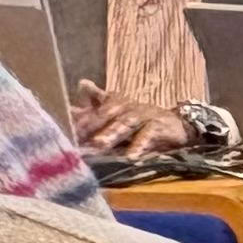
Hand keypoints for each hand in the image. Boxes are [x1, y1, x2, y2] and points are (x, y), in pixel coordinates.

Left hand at [72, 81, 186, 153]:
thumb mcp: (120, 114)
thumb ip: (98, 104)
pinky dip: (139, 145)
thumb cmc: (144, 121)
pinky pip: (148, 135)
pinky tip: (131, 156)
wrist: (179, 124)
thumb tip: (79, 86)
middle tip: (76, 135)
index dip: (79, 114)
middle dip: (91, 124)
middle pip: (106, 113)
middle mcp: (127, 106)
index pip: (93, 106)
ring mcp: (144, 114)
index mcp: (115, 102)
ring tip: (99, 144)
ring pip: (125, 123)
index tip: (63, 121)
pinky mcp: (159, 125)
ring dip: (112, 133)